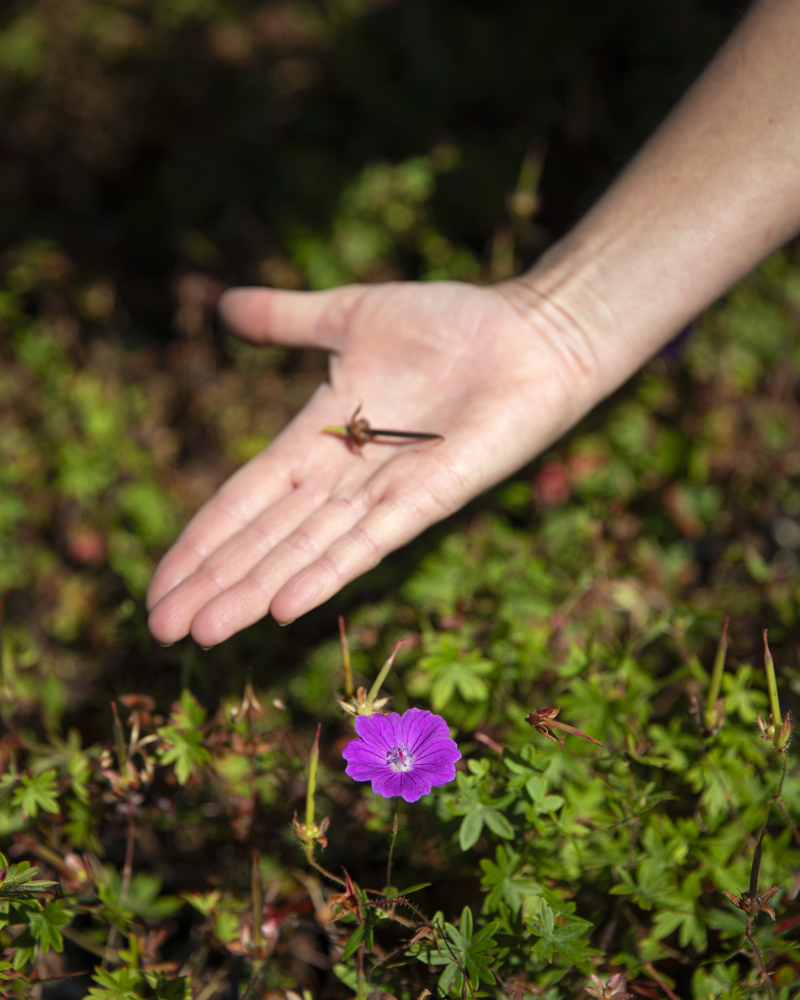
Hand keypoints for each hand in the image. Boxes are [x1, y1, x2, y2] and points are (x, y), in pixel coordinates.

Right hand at [146, 278, 595, 645]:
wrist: (531, 331)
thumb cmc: (450, 324)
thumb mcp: (351, 315)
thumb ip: (288, 320)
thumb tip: (223, 303)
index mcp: (318, 438)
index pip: (245, 500)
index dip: (202, 541)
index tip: (157, 584)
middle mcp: (345, 477)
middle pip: (266, 539)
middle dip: (213, 582)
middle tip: (161, 630)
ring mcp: (386, 492)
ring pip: (306, 552)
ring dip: (253, 592)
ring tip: (204, 632)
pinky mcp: (431, 498)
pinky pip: (371, 543)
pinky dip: (327, 575)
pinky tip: (284, 609)